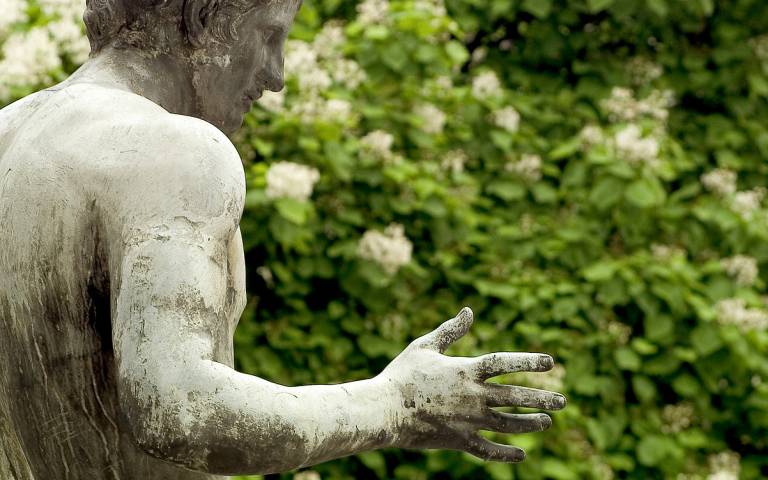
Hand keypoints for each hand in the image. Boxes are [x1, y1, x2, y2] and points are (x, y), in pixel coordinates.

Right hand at [377, 307, 565, 461]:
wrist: (384, 410)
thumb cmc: (402, 375)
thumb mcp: (425, 346)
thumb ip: (450, 331)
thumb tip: (469, 311)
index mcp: (466, 370)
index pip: (506, 363)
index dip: (530, 361)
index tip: (550, 363)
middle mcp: (473, 396)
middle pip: (515, 397)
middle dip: (542, 399)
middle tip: (562, 401)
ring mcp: (468, 421)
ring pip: (508, 424)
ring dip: (530, 424)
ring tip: (546, 423)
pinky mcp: (459, 441)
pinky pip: (488, 450)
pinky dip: (506, 454)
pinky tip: (520, 454)